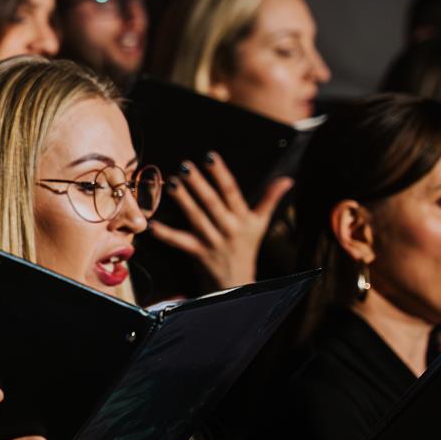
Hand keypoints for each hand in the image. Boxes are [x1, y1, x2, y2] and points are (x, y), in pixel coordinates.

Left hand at [148, 153, 291, 289]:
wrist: (237, 283)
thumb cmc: (247, 247)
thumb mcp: (261, 223)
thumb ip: (270, 199)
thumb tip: (287, 180)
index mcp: (243, 218)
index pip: (231, 191)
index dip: (220, 173)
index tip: (210, 156)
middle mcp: (229, 228)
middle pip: (212, 202)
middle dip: (199, 184)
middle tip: (185, 166)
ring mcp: (213, 241)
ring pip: (196, 218)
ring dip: (183, 200)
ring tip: (171, 183)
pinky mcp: (198, 253)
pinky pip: (180, 242)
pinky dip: (166, 234)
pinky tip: (153, 224)